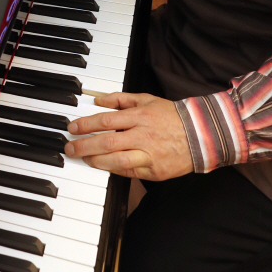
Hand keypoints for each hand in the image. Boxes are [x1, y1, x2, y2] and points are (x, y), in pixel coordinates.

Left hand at [65, 92, 192, 180]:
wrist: (201, 135)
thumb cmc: (171, 116)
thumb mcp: (146, 99)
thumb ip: (120, 99)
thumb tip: (98, 99)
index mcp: (140, 116)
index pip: (106, 120)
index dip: (86, 124)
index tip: (73, 128)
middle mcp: (142, 136)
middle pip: (107, 142)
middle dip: (84, 146)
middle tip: (70, 148)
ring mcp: (149, 155)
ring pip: (116, 161)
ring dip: (96, 161)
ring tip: (84, 158)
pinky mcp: (154, 171)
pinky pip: (129, 172)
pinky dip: (114, 170)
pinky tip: (103, 166)